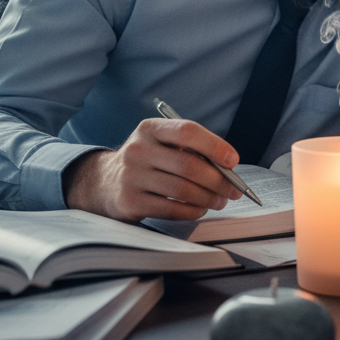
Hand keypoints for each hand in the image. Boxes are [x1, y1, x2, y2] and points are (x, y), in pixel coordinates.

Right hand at [63, 118, 242, 222]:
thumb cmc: (147, 162)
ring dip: (209, 198)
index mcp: (150, 129)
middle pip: (189, 165)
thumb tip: (228, 168)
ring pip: (182, 189)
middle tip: (234, 190)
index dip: (214, 146)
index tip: (233, 160)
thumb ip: (191, 150)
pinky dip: (192, 211)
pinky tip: (200, 209)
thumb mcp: (161, 144)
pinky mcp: (129, 202)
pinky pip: (171, 209)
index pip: (187, 131)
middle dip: (219, 180)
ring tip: (220, 201)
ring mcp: (131, 176)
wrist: (105, 183)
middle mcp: (138, 150)